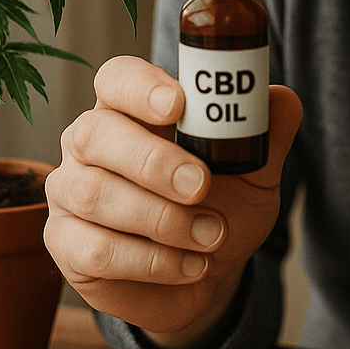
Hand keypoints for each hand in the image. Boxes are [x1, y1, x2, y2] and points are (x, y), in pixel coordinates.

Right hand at [44, 55, 302, 348]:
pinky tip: (190, 264)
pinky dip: (152, 261)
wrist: (207, 270)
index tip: (178, 104)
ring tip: (211, 235)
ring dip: (162, 219)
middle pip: (96, 134)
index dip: (141, 87)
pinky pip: (96, 250)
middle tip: (201, 185)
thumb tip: (283, 99)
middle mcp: (90, 142)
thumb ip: (265, 130)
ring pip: (94, 195)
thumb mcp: (253, 168)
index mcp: (130, 107)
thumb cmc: (222, 202)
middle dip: (153, 161)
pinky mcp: (66, 246)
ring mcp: (69, 193)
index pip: (117, 79)